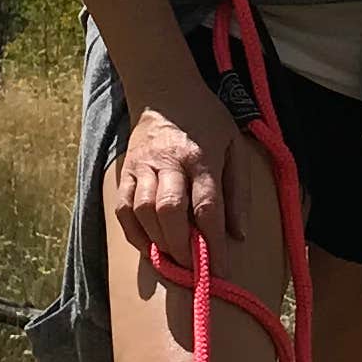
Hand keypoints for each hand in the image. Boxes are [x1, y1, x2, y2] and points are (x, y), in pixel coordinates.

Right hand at [114, 94, 255, 275]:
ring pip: (142, 211)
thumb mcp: (235, 146)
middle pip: (169, 210)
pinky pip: (122, 209)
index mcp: (201, 155)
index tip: (221, 271)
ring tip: (174, 262)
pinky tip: (149, 248)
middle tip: (194, 271)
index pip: (207, 206)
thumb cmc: (207, 120)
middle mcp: (168, 161)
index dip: (214, 243)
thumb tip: (238, 235)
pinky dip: (134, 234)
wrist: (164, 89)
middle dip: (182, 247)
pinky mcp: (125, 171)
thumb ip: (239, 191)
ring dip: (158, 242)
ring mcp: (142, 166)